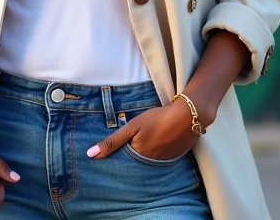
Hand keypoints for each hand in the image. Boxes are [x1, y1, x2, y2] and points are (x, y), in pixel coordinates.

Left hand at [85, 101, 200, 161]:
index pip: (123, 162)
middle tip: (128, 147)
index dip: (117, 157)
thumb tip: (90, 154)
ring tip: (143, 145)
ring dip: (144, 155)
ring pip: (149, 161)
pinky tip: (157, 143)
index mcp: (139, 156)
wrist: (188, 115)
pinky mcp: (175, 156)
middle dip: (130, 158)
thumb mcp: (132, 127)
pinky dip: (157, 152)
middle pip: (136, 162)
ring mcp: (165, 160)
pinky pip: (162, 158)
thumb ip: (112, 141)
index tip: (108, 156)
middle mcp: (151, 163)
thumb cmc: (158, 118)